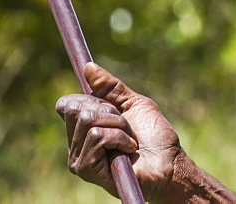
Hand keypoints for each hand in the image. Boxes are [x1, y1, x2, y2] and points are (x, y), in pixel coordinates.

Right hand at [55, 62, 181, 199]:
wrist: (168, 163)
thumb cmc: (155, 136)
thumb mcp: (134, 103)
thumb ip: (111, 87)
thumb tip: (88, 66)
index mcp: (84, 128)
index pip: (67, 104)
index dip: (88, 98)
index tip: (112, 107)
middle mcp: (75, 143)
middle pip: (75, 107)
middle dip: (109, 110)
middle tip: (126, 126)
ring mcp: (77, 157)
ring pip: (88, 120)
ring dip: (119, 125)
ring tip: (130, 140)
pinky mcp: (85, 168)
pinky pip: (98, 135)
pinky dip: (120, 138)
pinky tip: (129, 150)